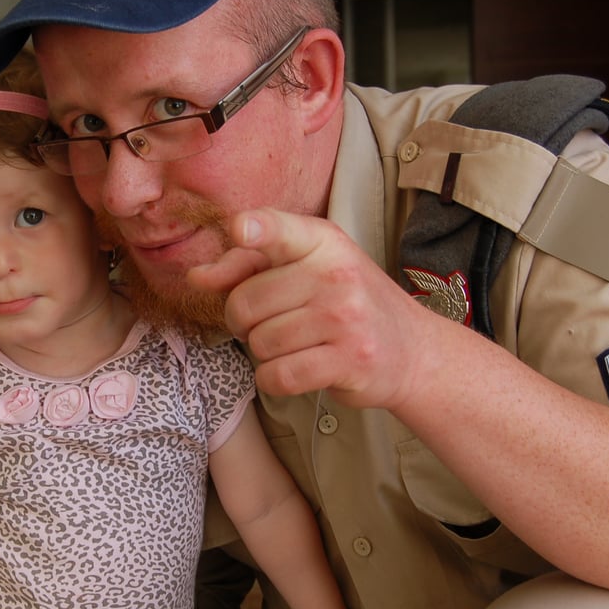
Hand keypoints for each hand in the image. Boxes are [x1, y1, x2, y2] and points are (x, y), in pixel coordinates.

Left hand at [188, 208, 437, 409]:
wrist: (411, 351)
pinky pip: (279, 375)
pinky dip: (274, 380)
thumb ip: (250, 266)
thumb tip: (197, 277)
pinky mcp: (349, 360)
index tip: (238, 230)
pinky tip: (293, 371)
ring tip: (293, 346)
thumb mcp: (306, 271)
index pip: (279, 229)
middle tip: (269, 324)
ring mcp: (345, 317)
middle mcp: (335, 274)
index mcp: (323, 242)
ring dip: (264, 354)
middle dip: (244, 322)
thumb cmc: (346, 305)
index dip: (254, 229)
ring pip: (260, 343)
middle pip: (247, 302)